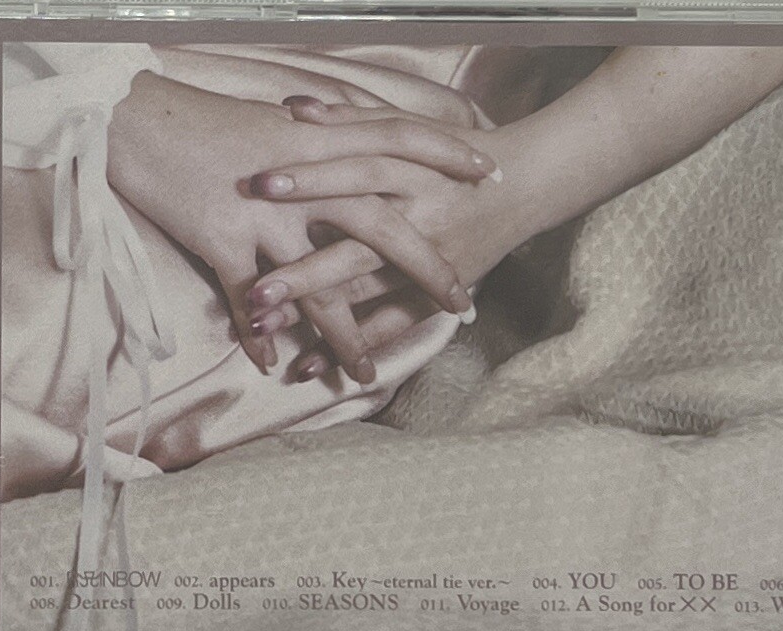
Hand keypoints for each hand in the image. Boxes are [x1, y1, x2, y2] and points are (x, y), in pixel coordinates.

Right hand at [107, 72, 495, 376]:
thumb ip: (323, 140)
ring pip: (319, 284)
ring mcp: (264, 216)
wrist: (131, 119)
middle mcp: (303, 181)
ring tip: (365, 372)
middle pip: (382, 227)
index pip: (401, 141)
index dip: (447, 155)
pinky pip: (249, 300)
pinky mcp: (222, 241)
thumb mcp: (274, 123)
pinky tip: (274, 364)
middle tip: (463, 302)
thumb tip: (361, 150)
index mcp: (320, 141)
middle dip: (427, 267)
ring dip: (344, 334)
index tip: (488, 176)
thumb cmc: (205, 123)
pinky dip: (260, 333)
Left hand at [244, 98, 532, 378]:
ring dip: (317, 315)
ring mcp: (429, 262)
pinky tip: (309, 367)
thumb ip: (353, 120)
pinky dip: (351, 345)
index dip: (310, 179)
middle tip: (256, 292)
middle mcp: (423, 219)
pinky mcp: (437, 295)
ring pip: (368, 292)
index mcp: (414, 172)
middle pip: (359, 247)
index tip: (255, 186)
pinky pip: (392, 325)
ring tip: (264, 330)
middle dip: (306, 273)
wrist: (527, 186)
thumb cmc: (457, 155)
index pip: (357, 173)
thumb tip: (293, 110)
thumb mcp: (413, 130)